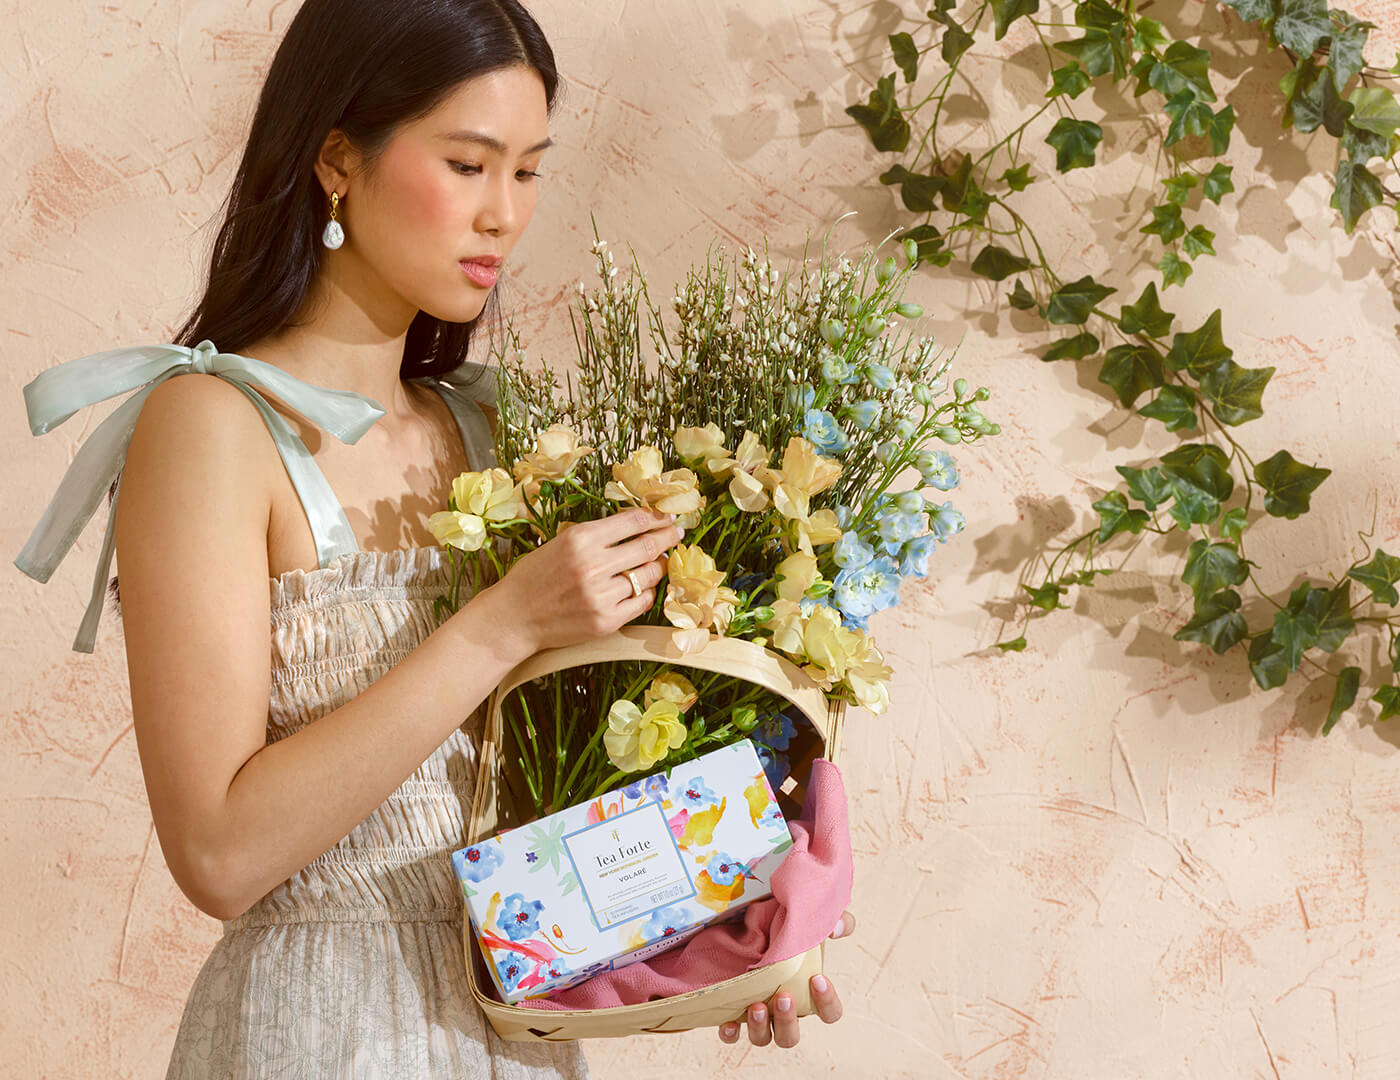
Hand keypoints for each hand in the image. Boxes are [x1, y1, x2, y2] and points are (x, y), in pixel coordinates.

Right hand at [481, 507, 681, 653]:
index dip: (656, 517)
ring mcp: (601, 596)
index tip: (667, 516)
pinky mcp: (606, 621)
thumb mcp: (561, 542)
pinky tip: (643, 586)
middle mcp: (593, 566)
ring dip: (659, 566)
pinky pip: (642, 602)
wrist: (515, 616)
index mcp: (580, 539)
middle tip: (676, 533)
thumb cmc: (536, 576)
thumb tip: (639, 526)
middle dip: (667, 537)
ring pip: (649, 575)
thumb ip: (597, 535)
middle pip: (647, 546)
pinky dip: (647, 592)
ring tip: (660, 561)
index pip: (633, 521)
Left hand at [717, 909, 854, 1047]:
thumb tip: (836, 928)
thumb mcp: (813, 921)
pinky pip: (731, 1034)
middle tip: (783, 996)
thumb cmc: (788, 927)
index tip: (817, 979)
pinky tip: (729, 1022)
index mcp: (807, 996)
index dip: (827, 1003)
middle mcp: (783, 1010)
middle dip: (787, 1020)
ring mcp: (758, 1014)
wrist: (751, 922)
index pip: (829, 1013)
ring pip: (763, 1038)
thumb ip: (836, 920)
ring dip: (760, 1027)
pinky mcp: (733, 1011)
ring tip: (756, 1006)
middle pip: (790, 1036)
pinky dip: (730, 1032)